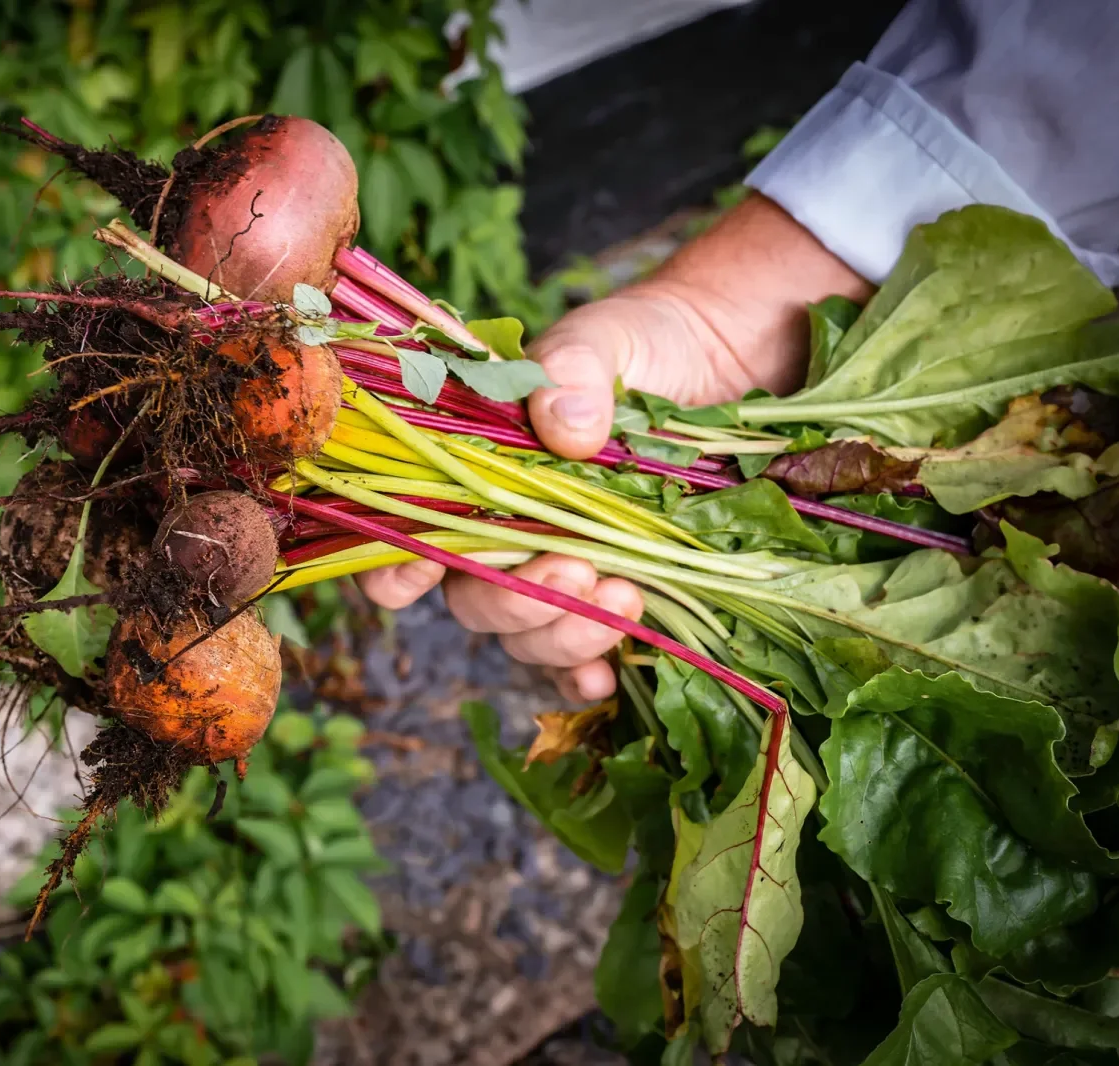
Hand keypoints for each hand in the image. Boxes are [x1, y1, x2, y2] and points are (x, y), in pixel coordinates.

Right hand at [358, 194, 871, 700]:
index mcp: (469, 468)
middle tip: (577, 571)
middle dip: (515, 599)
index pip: (403, 531)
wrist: (726, 360)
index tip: (421, 571)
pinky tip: (609, 674)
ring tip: (624, 596)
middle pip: (469, 599)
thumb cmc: (644, 342)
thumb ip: (571, 369)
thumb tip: (562, 422)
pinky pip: (577, 662)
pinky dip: (583, 675)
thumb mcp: (605, 338)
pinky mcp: (610, 597)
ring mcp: (553, 569)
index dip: (392, 565)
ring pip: (523, 637)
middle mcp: (499, 529)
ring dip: (563, 633)